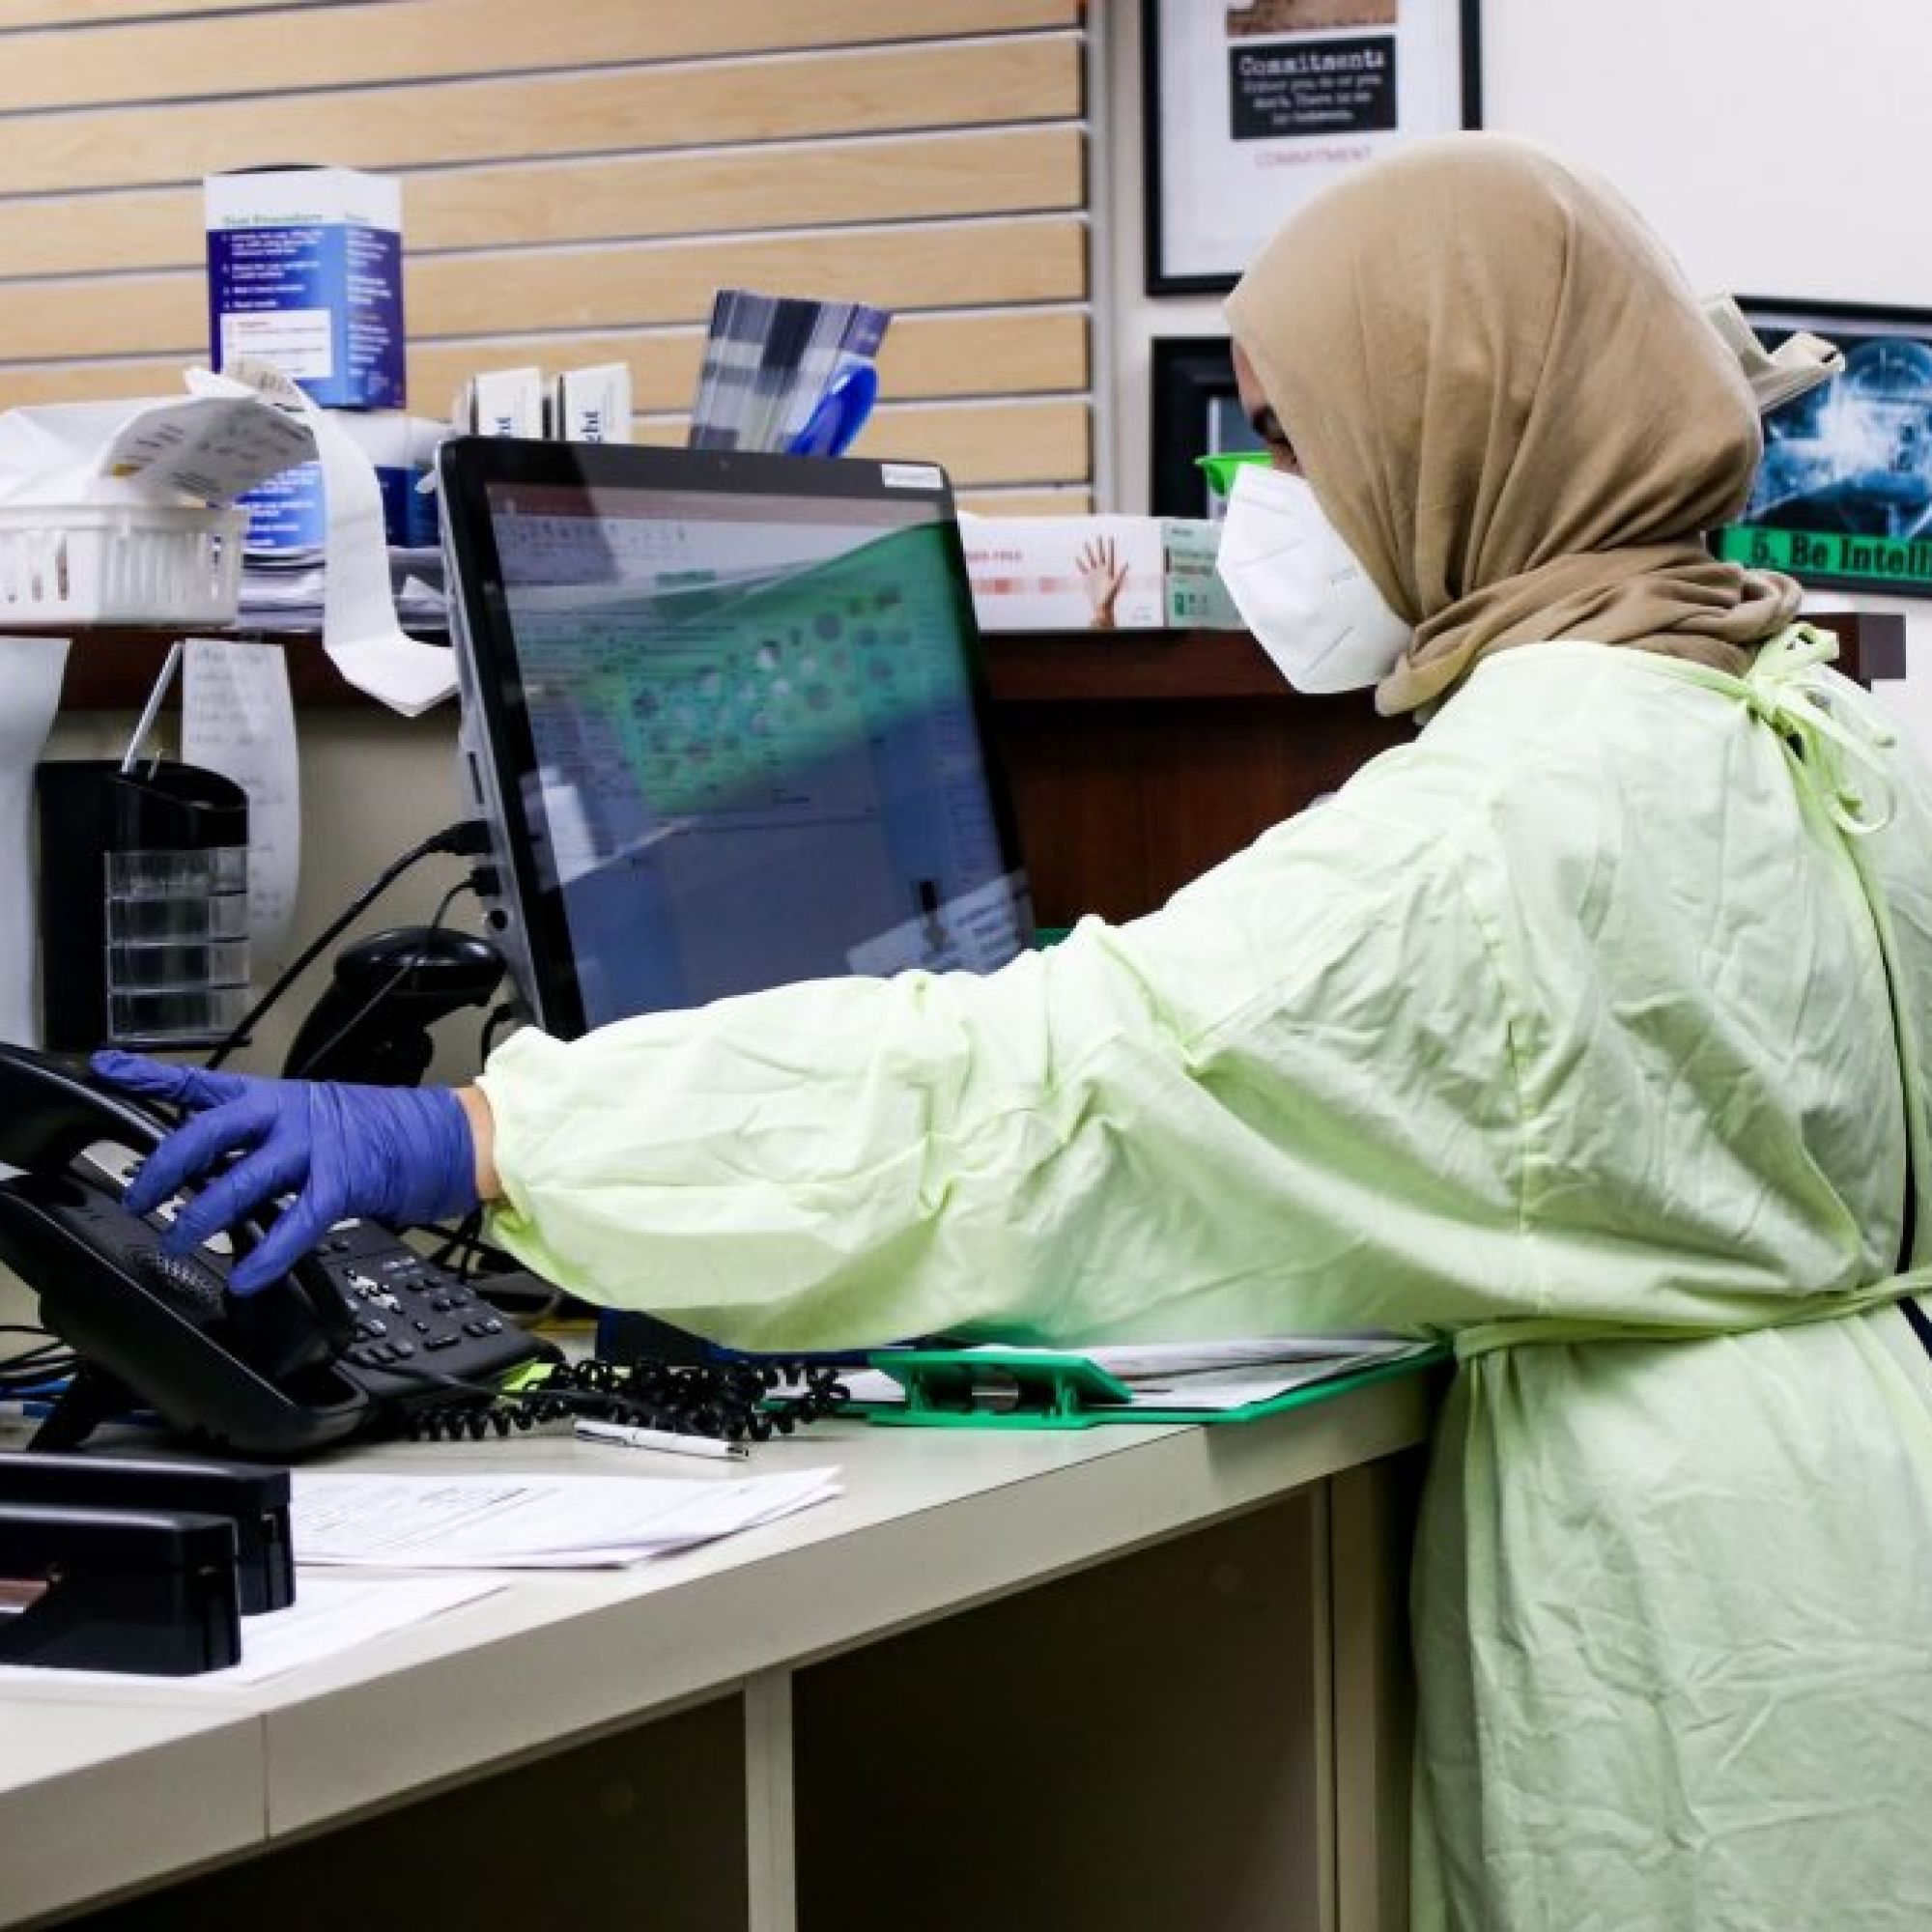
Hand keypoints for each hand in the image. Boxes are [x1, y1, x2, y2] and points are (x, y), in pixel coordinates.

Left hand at [91, 1052, 478, 1294]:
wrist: (448, 1136)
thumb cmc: (384, 1131)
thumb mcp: (316, 1119)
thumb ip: (267, 1139)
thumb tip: (217, 1169)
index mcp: (278, 1097)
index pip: (203, 1084)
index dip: (150, 1076)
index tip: (105, 1068)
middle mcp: (290, 1115)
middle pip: (209, 1131)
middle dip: (166, 1165)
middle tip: (140, 1195)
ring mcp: (316, 1147)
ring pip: (242, 1178)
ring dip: (203, 1214)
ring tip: (179, 1240)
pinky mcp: (343, 1182)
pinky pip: (294, 1222)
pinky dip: (267, 1255)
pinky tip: (248, 1276)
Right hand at [1075, 536, 1127, 629]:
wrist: (1102, 605)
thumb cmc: (1110, 597)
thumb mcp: (1116, 584)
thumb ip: (1121, 573)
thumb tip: (1128, 563)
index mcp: (1109, 570)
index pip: (1110, 555)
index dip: (1111, 547)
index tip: (1110, 538)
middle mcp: (1102, 570)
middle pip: (1100, 555)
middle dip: (1099, 546)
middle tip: (1099, 536)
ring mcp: (1095, 574)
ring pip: (1091, 559)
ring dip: (1088, 551)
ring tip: (1086, 542)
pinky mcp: (1088, 579)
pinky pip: (1083, 569)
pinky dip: (1080, 564)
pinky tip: (1077, 558)